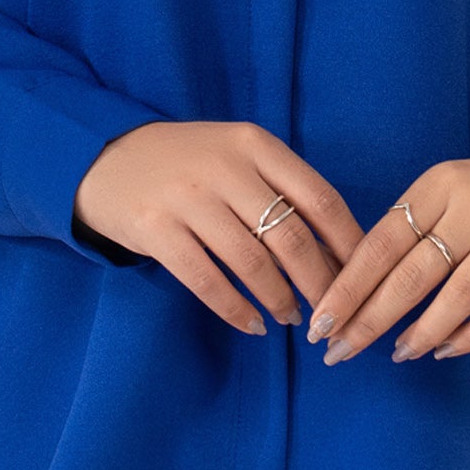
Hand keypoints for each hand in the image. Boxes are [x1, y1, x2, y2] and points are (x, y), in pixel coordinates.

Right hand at [74, 120, 366, 336]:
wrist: (105, 157)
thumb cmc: (189, 163)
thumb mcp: (238, 157)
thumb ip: (282, 191)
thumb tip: (336, 253)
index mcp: (255, 145)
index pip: (320, 197)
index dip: (348, 245)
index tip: (364, 278)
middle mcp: (225, 167)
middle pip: (291, 237)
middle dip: (319, 284)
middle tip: (331, 314)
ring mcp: (187, 198)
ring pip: (252, 263)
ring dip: (280, 300)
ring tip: (291, 319)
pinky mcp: (155, 229)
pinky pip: (206, 280)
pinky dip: (235, 309)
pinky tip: (252, 325)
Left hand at [306, 145, 469, 364]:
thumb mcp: (450, 188)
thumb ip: (411, 226)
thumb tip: (355, 288)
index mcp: (440, 183)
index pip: (380, 243)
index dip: (347, 288)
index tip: (320, 322)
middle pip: (410, 275)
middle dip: (368, 320)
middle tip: (339, 351)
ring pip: (455, 299)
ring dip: (419, 334)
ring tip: (397, 354)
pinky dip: (469, 338)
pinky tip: (444, 350)